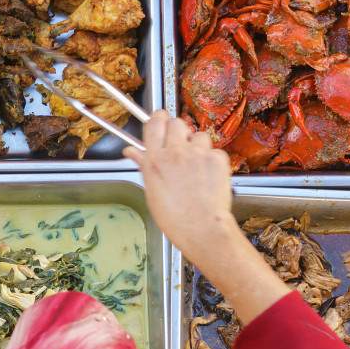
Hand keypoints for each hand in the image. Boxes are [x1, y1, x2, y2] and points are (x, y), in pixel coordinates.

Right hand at [124, 111, 236, 266]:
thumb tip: (132, 152)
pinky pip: (214, 150)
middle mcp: (175, 153)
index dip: (158, 119)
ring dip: (197, 146)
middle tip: (179, 146)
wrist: (201, 228)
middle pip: (177, 122)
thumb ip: (145, 164)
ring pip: (198, 135)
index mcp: (155, 160)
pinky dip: (212, 160)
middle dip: (178, 131)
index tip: (160, 122)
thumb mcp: (152, 190)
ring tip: (196, 166)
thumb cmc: (175, 217)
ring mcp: (197, 154)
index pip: (155, 122)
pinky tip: (208, 176)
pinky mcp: (217, 159)